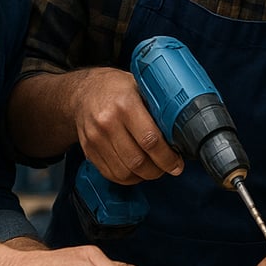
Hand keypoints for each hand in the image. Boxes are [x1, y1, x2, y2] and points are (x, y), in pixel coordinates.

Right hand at [72, 68, 182, 182]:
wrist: (83, 92)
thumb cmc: (116, 88)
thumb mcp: (141, 88)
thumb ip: (158, 108)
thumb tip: (182, 132)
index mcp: (125, 105)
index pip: (150, 140)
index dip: (167, 157)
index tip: (177, 163)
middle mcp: (107, 123)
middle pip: (137, 161)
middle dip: (158, 170)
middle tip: (168, 167)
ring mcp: (95, 139)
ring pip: (124, 172)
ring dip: (144, 176)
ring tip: (154, 168)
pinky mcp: (88, 151)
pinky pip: (111, 174)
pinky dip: (128, 178)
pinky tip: (137, 170)